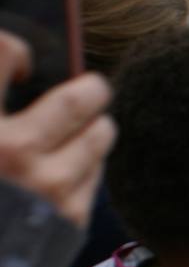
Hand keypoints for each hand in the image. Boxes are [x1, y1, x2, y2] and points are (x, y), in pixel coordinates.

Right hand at [0, 32, 115, 227]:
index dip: (14, 51)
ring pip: (101, 133)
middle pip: (82, 96)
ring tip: (78, 134)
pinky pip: (96, 172)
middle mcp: (11, 151)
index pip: (2, 51)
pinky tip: (64, 174)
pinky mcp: (70, 215)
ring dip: (94, 130)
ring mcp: (46, 185)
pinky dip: (85, 168)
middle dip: (90, 90)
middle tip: (89, 89)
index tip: (21, 63)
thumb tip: (22, 70)